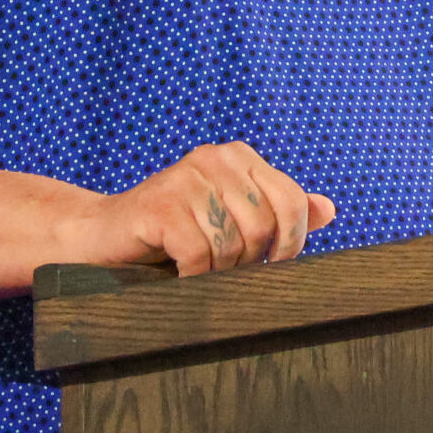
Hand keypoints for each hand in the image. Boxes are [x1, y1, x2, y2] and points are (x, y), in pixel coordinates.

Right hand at [58, 142, 335, 276]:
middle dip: (248, 261)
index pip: (292, 201)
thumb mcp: (232, 218)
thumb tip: (330, 210)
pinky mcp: (159, 205)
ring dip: (216, 271)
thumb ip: (279, 211)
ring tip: (197, 269)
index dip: (290, 242)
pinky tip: (178, 273)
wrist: (102, 237)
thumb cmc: (174, 232)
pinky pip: (198, 254)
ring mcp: (186, 178)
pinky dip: (192, 276)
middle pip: (264, 226)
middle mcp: (216, 158)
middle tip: (224, 271)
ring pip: (232, 244)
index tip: (272, 264)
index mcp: (241, 157)